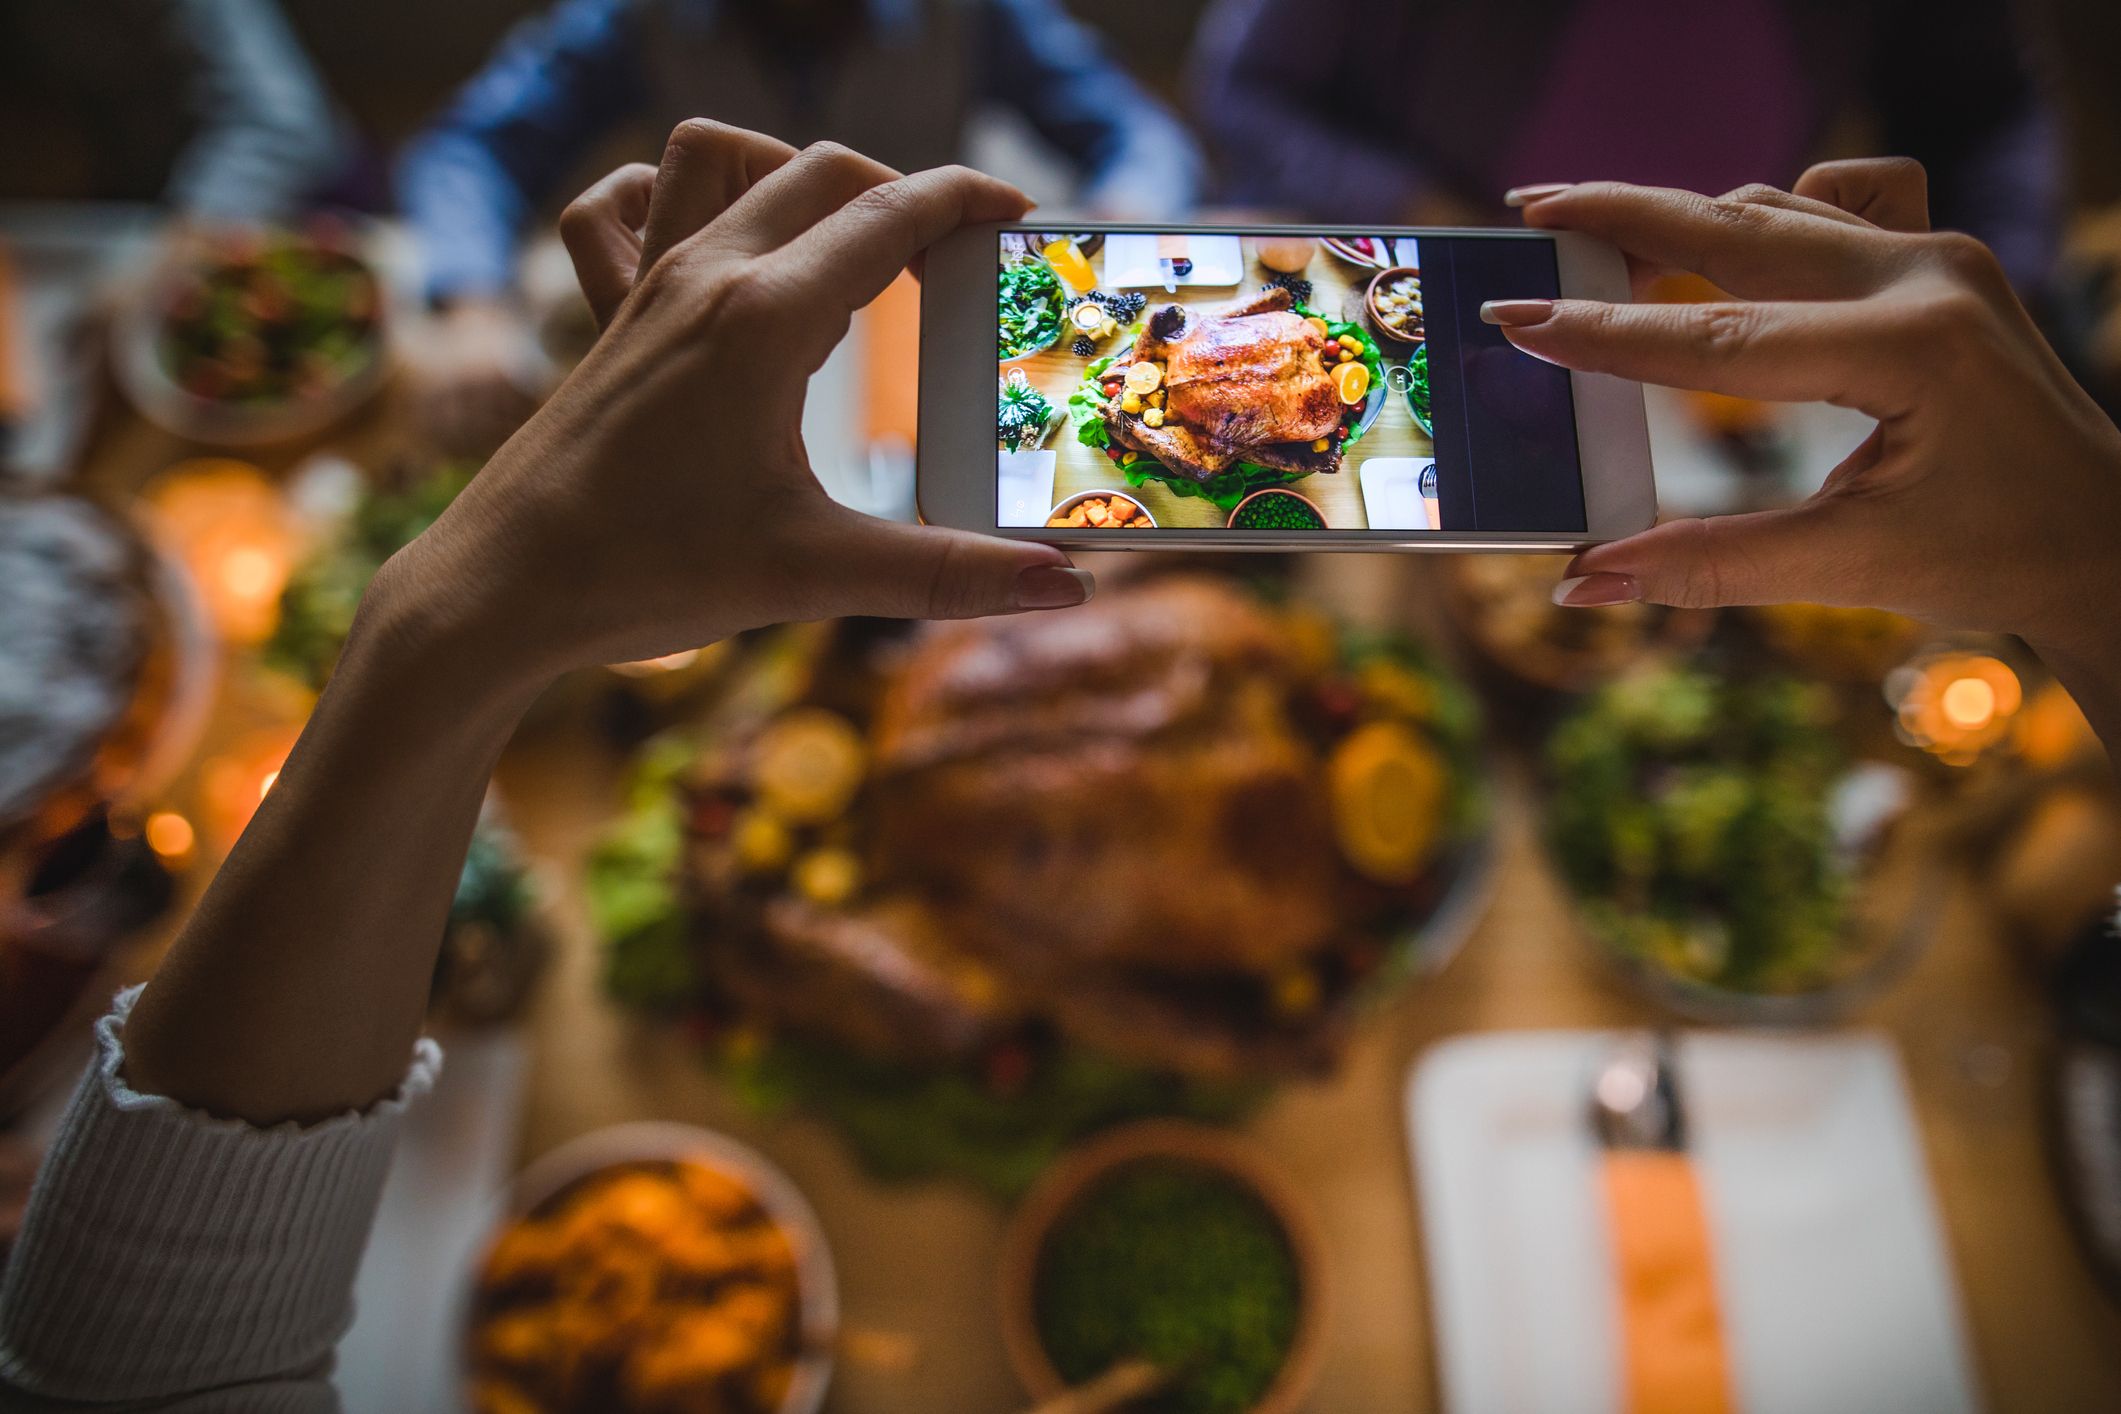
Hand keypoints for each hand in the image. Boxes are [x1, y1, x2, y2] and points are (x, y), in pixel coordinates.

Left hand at [379, 121, 1090, 687]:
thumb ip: (948, 575)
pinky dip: (674, 196)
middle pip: (824, 169)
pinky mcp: (608, 316)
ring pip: (722, 158)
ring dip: (792, 172)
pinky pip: (627, 205)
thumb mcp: (814, 577)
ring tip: (842, 243)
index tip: (1020, 218)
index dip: (968, 202)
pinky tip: (710, 247)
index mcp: (764, 318)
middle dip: (902, 193)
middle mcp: (704, 276)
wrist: (501, 589)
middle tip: (952, 263)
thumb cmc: (647, 574)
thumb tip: (1065, 586)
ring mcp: (646, 287)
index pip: (891, 214)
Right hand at [1493, 160, 2120, 714]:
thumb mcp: (1848, 568)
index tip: (1519, 318)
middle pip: (1738, 225)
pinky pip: (1842, 199)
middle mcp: (1926, 276)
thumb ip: (1708, 565)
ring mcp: (1939, 255)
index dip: (1608, 332)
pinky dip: (1775, 211)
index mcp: (1909, 350)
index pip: (1720, 336)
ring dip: (1683, 213)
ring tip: (1590, 226)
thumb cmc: (1995, 555)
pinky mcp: (1940, 257)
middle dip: (1624, 215)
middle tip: (1532, 209)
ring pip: (1780, 206)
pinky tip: (1734, 243)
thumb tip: (1584, 579)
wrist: (2104, 535)